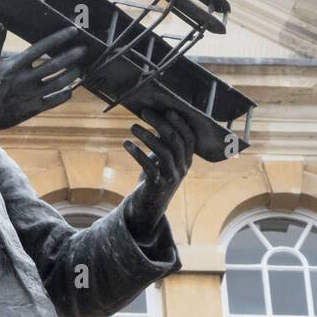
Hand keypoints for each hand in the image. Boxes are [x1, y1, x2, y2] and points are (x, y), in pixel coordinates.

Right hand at [0, 22, 86, 145]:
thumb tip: (0, 23)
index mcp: (13, 66)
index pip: (41, 48)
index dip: (59, 38)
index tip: (72, 32)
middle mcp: (24, 80)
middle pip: (54, 65)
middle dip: (72, 55)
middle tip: (83, 49)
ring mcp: (30, 96)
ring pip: (58, 83)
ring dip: (72, 74)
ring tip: (80, 68)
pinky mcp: (32, 109)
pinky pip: (54, 102)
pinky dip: (64, 95)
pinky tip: (69, 89)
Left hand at [123, 108, 194, 238]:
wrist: (148, 207)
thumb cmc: (155, 178)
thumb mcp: (162, 160)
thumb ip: (164, 143)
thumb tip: (157, 117)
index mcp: (187, 160)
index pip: (189, 137)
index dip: (180, 122)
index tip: (168, 109)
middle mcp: (183, 168)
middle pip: (175, 141)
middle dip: (160, 123)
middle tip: (144, 112)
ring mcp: (172, 177)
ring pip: (163, 152)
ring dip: (146, 136)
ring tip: (132, 127)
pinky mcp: (158, 186)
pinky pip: (149, 166)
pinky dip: (137, 153)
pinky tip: (126, 144)